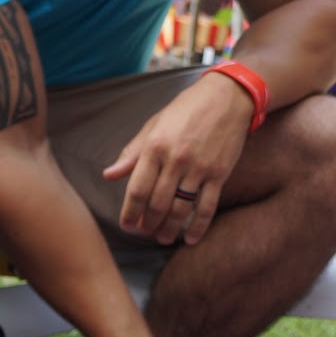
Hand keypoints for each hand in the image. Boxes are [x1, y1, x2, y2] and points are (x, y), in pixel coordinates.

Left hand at [103, 73, 254, 245]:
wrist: (226, 98)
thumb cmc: (186, 110)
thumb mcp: (154, 125)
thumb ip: (132, 153)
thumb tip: (109, 175)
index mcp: (155, 147)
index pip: (137, 188)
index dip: (130, 212)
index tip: (127, 225)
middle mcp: (175, 160)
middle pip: (158, 203)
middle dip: (149, 224)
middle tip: (144, 233)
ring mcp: (199, 168)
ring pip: (181, 208)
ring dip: (170, 228)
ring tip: (163, 238)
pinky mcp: (219, 173)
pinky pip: (206, 206)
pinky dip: (198, 226)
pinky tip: (190, 239)